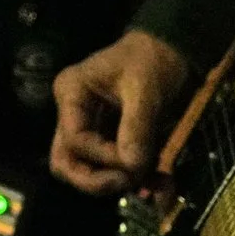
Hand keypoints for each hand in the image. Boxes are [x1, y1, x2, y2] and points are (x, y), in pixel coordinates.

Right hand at [50, 28, 191, 194]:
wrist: (169, 50)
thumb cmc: (151, 60)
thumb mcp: (145, 90)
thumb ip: (136, 128)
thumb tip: (132, 167)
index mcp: (71, 94)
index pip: (75, 139)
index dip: (102, 156)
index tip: (134, 160)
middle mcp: (72, 114)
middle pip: (65, 162)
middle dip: (93, 180)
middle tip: (125, 182)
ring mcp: (89, 129)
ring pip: (84, 170)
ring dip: (115, 183)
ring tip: (150, 184)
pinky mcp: (108, 139)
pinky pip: (111, 168)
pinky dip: (133, 178)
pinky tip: (160, 183)